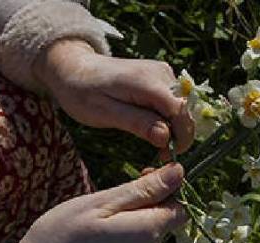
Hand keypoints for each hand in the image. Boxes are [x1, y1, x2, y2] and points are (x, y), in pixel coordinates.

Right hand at [0, 164, 187, 242]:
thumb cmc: (62, 233)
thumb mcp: (101, 202)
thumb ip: (143, 190)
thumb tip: (179, 172)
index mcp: (147, 232)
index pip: (180, 207)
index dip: (166, 189)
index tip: (140, 177)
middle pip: (164, 221)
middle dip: (146, 204)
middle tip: (111, 198)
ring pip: (149, 235)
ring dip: (133, 222)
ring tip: (98, 220)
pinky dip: (124, 239)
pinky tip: (97, 238)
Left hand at [33, 39, 194, 157]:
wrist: (74, 68)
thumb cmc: (83, 93)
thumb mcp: (105, 113)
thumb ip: (137, 123)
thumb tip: (166, 137)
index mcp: (147, 81)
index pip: (180, 111)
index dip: (182, 137)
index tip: (168, 156)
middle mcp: (161, 73)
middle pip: (184, 110)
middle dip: (178, 135)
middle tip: (159, 155)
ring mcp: (163, 72)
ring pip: (181, 107)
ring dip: (173, 127)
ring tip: (152, 141)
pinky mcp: (162, 77)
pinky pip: (174, 102)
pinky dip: (168, 118)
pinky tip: (151, 126)